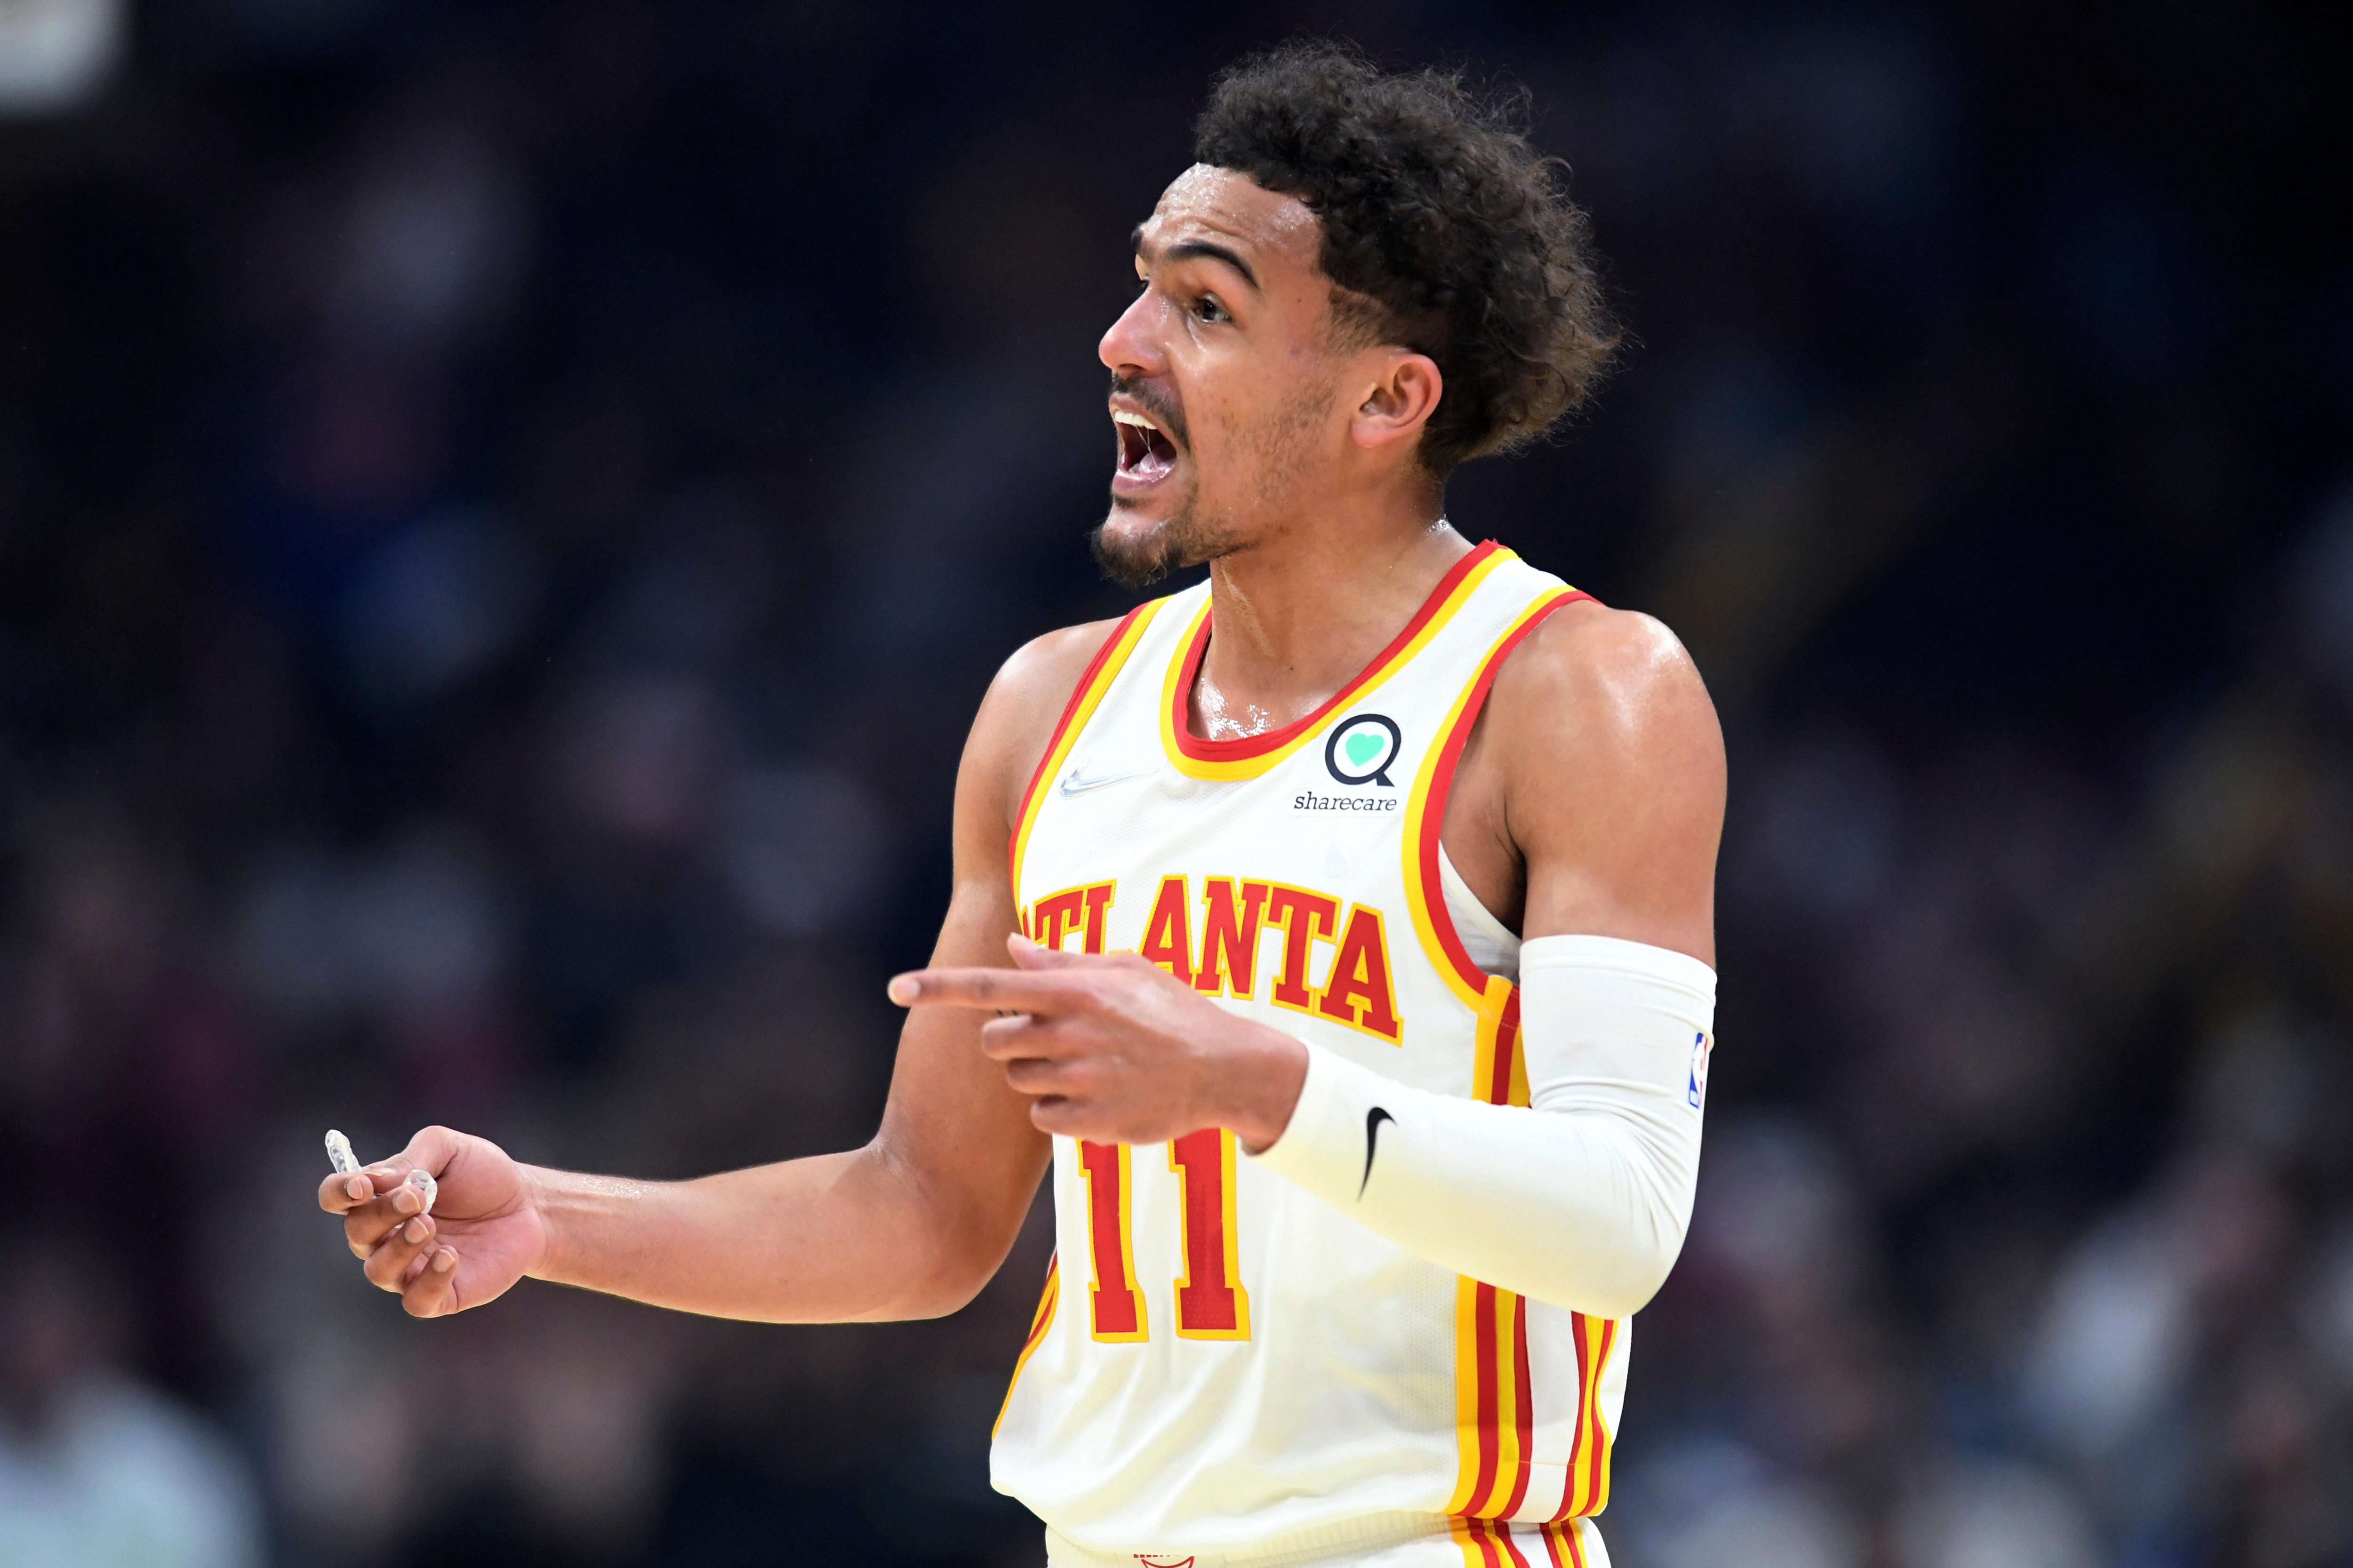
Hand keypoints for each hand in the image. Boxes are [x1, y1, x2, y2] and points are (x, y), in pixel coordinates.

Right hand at [317, 1125, 548, 1317]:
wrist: (530, 1206)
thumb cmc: (483, 1175)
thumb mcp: (451, 1149)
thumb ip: (413, 1158)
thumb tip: (377, 1180)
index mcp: (380, 1198)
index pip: (336, 1198)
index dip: (339, 1192)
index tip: (362, 1186)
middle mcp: (386, 1237)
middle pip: (357, 1233)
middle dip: (381, 1215)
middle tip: (417, 1199)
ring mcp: (410, 1268)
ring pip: (379, 1271)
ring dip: (400, 1248)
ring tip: (429, 1226)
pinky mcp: (439, 1294)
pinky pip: (415, 1301)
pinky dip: (428, 1281)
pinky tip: (450, 1257)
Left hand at [889, 933, 1307, 1148]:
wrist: (1227, 1071)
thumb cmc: (1176, 1012)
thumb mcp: (1127, 971)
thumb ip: (1064, 963)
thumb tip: (1012, 948)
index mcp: (1077, 991)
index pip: (990, 987)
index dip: (937, 987)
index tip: (895, 988)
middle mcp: (1072, 1034)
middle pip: (994, 1041)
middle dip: (1010, 1040)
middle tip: (1052, 1037)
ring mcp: (1081, 1081)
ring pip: (1018, 1081)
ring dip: (1038, 1073)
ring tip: (1088, 1065)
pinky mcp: (1091, 1123)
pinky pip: (1042, 1118)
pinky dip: (1059, 1109)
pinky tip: (1096, 1095)